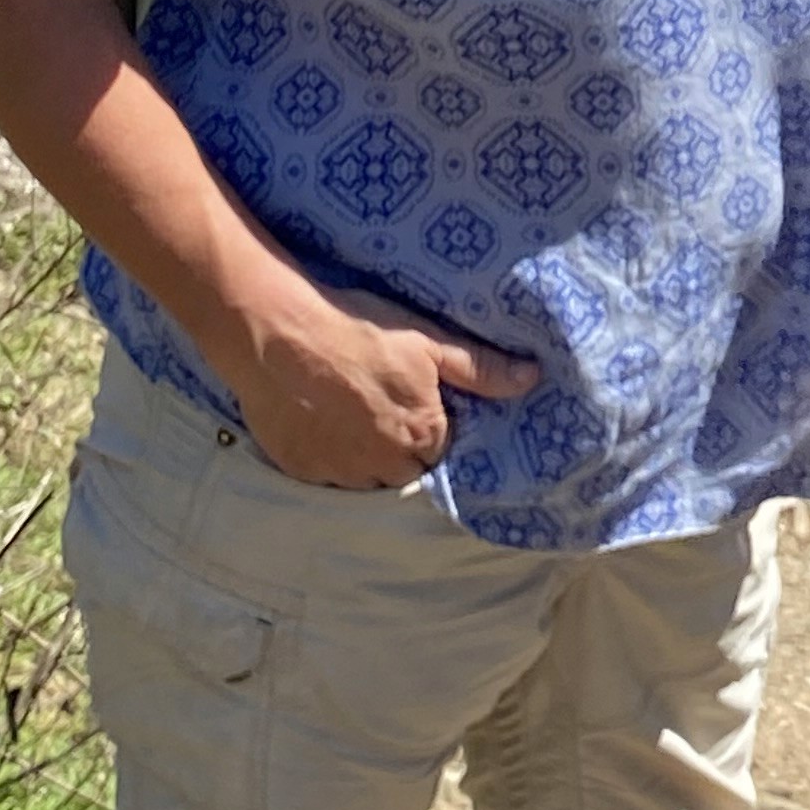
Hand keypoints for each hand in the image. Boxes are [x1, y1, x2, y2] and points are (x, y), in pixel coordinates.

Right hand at [230, 279, 536, 489]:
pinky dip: (327, 459)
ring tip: (351, 417)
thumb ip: (480, 368)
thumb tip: (532, 378)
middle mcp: (384, 467)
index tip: (420, 405)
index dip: (433, 428)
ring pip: (364, 479)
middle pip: (405, 471)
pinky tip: (320, 424)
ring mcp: (339, 473)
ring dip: (366, 460)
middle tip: (383, 408)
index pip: (442, 451)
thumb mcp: (427, 342)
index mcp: (423, 437)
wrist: (277, 333)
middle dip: (402, 449)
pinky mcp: (300, 471)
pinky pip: (324, 477)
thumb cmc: (357, 330)